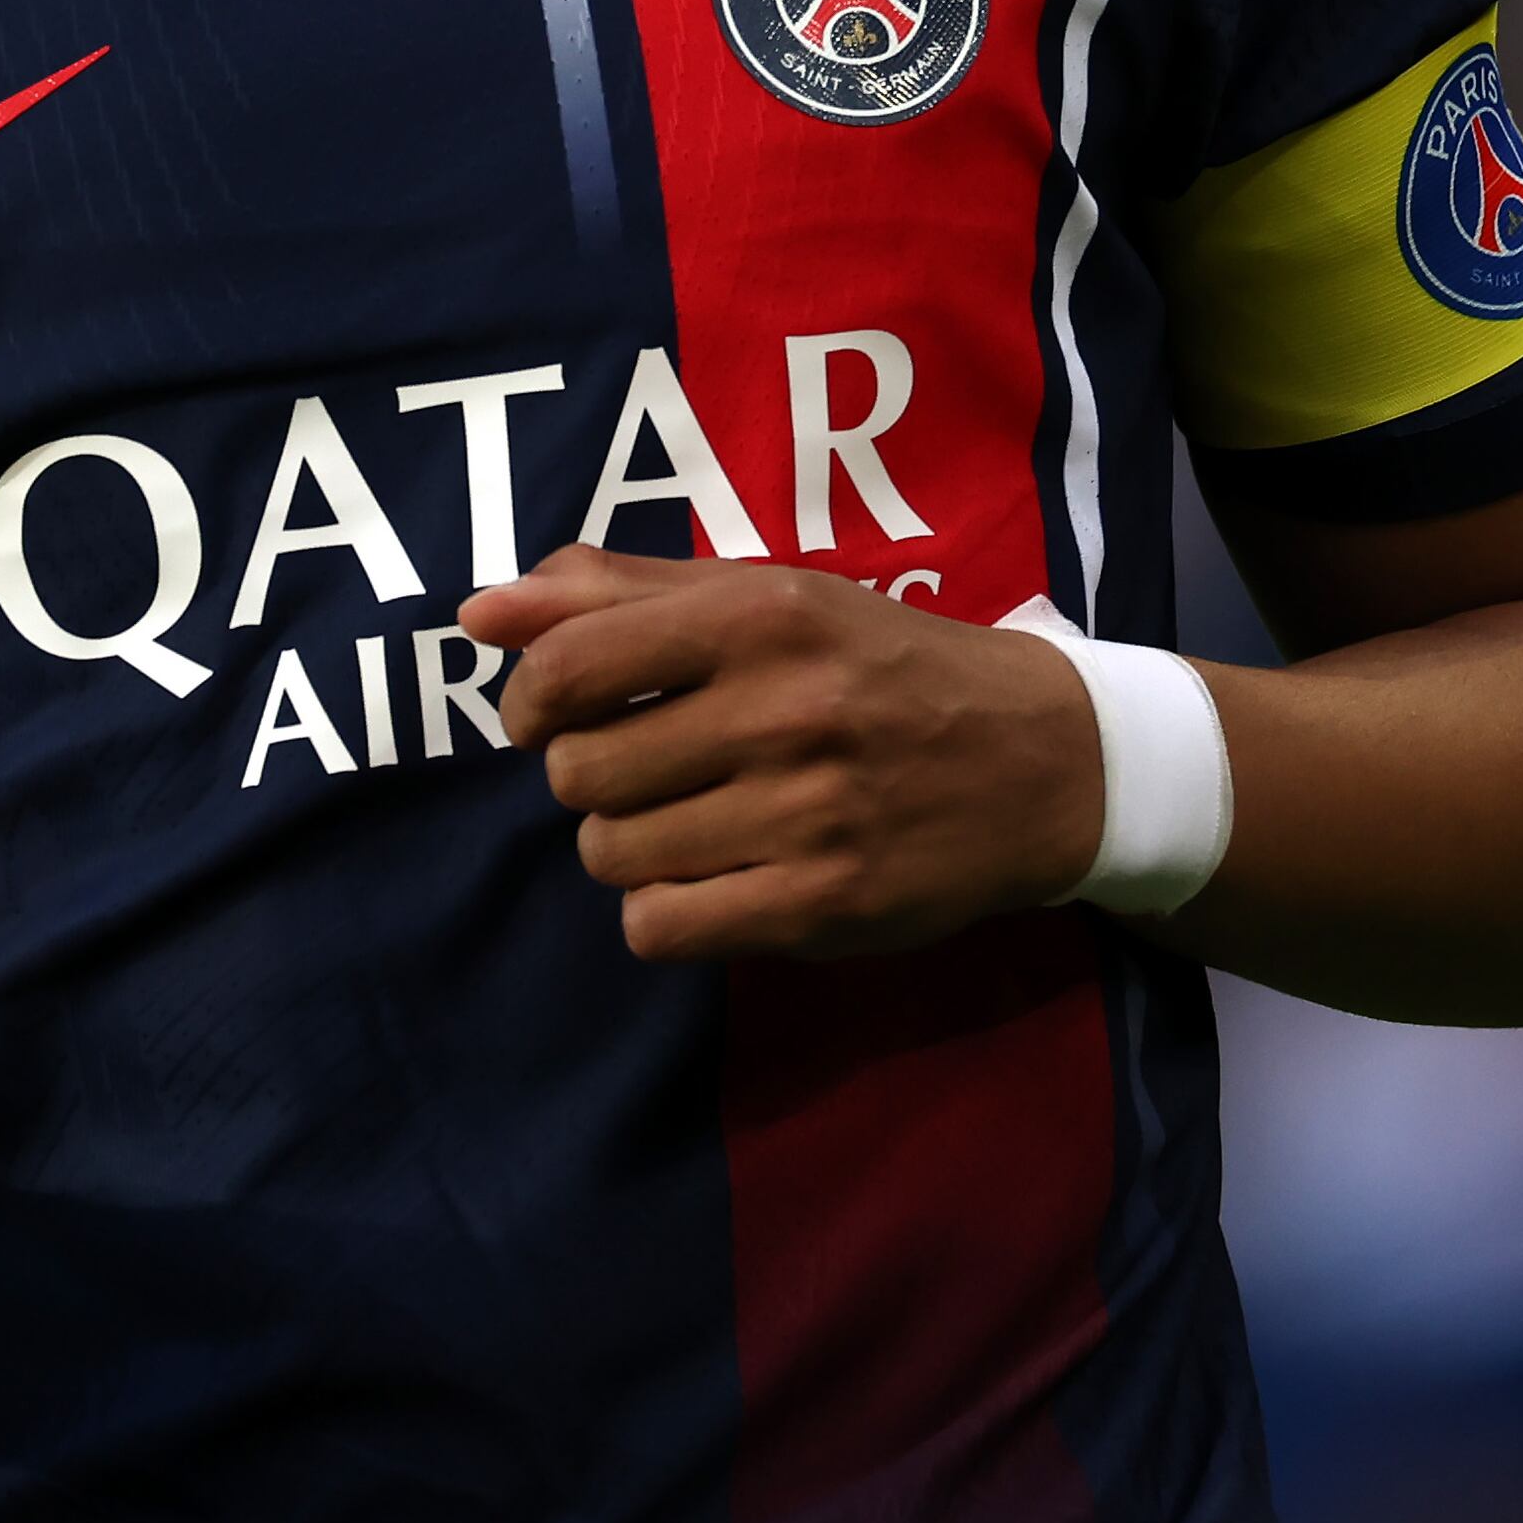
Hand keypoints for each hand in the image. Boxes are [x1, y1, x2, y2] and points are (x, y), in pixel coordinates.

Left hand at [456, 547, 1102, 960]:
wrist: (1044, 760)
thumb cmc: (876, 664)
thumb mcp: (762, 596)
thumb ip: (613, 594)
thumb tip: (478, 613)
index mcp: (758, 616)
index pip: (566, 668)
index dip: (528, 702)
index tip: (548, 716)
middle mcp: (783, 710)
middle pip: (580, 773)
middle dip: (587, 776)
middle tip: (644, 768)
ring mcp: (808, 815)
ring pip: (612, 855)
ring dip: (625, 844)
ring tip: (684, 820)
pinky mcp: (826, 905)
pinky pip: (662, 927)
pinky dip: (662, 911)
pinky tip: (707, 878)